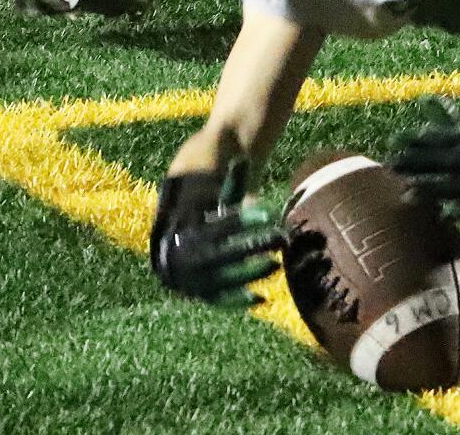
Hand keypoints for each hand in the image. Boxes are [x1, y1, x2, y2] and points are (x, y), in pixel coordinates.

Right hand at [150, 168, 283, 306]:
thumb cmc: (207, 211)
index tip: (270, 214)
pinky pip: (218, 300)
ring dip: (249, 274)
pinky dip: (237, 301)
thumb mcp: (216, 195)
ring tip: (277, 264)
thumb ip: (230, 182)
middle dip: (252, 247)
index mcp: (184, 228)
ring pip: (220, 280)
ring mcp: (189, 278)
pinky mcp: (199, 294)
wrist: (177, 242)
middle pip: (220, 255)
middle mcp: (184, 256)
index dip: (243, 221)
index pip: (217, 226)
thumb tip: (242, 158)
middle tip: (282, 239)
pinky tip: (261, 298)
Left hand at [391, 97, 459, 218]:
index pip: (447, 137)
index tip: (396, 141)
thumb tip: (427, 102)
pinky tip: (443, 212)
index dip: (421, 140)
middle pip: (449, 161)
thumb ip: (456, 120)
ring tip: (406, 192)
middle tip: (393, 165)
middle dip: (419, 164)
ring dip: (434, 189)